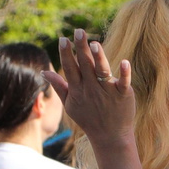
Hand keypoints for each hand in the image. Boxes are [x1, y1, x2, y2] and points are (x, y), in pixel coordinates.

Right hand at [53, 28, 136, 149]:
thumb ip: (59, 86)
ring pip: (102, 71)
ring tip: (95, 44)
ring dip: (99, 58)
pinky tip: (125, 62)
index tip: (63, 39)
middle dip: (81, 48)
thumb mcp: (70, 104)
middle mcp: (92, 89)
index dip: (66, 54)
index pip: (70, 68)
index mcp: (78, 90)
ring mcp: (107, 91)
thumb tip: (44, 72)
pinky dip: (124, 73)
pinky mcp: (123, 94)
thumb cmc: (89, 118)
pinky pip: (124, 83)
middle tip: (78, 31)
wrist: (110, 137)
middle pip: (85, 65)